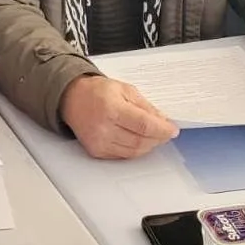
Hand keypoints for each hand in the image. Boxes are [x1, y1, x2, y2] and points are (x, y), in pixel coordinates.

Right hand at [60, 75, 178, 158]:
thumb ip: (145, 106)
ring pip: (134, 151)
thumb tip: (163, 120)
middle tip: (164, 132)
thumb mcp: (124, 89)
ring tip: (152, 136)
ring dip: (148, 145)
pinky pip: (123, 155)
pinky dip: (135, 149)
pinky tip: (137, 140)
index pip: (145, 126)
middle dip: (158, 138)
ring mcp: (99, 142)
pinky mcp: (96, 151)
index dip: (162, 130)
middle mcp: (104, 128)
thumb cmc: (96, 91)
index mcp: (112, 108)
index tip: (172, 129)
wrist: (71, 99)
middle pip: (141, 141)